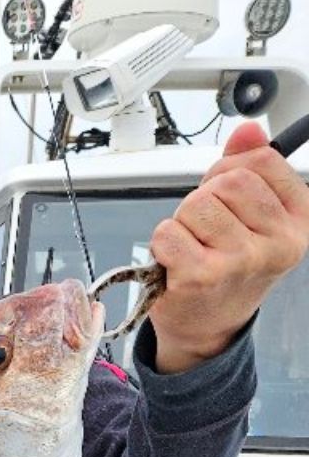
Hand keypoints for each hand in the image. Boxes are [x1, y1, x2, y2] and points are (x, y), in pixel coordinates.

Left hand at [147, 121, 308, 373]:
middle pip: (229, 181)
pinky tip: (176, 263)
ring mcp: (243, 261)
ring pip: (197, 204)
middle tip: (204, 230)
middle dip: (205, 197)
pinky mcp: (204, 277)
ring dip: (182, 222)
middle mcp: (279, 242)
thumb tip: (248, 129)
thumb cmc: (226, 268)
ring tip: (192, 248)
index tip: (224, 195)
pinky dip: (162, 243)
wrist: (207, 327)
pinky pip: (169, 231)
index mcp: (299, 220)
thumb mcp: (250, 216)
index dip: (230, 169)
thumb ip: (248, 168)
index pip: (263, 160)